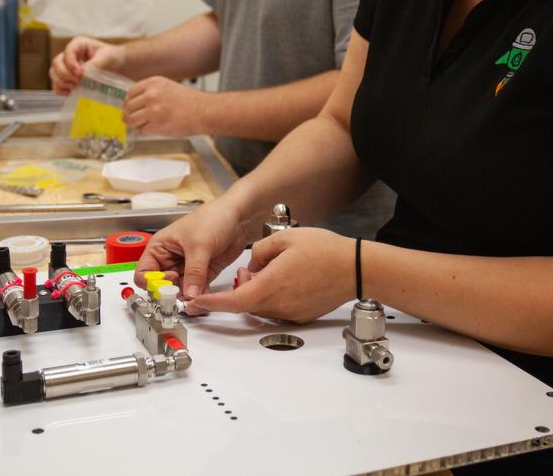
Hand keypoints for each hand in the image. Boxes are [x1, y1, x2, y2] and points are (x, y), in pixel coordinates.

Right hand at [49, 37, 126, 94]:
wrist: (119, 66)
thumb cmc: (114, 57)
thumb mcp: (107, 58)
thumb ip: (95, 64)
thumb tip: (82, 74)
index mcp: (78, 44)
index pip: (67, 52)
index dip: (71, 64)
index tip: (79, 74)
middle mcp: (70, 54)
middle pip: (56, 63)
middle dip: (65, 75)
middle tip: (77, 82)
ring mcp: (67, 66)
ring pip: (54, 73)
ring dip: (61, 82)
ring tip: (73, 88)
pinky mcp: (68, 78)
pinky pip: (56, 83)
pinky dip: (59, 89)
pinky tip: (69, 93)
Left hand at [124, 76, 205, 136]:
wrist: (204, 111)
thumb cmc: (191, 101)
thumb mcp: (169, 87)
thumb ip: (152, 92)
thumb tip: (135, 102)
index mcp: (154, 83)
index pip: (131, 92)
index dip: (129, 102)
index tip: (129, 107)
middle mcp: (151, 94)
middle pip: (128, 107)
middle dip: (129, 115)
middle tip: (132, 120)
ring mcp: (153, 110)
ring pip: (131, 120)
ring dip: (135, 124)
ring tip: (142, 125)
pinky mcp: (156, 125)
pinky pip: (141, 130)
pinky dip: (145, 132)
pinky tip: (154, 129)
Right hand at [134, 199, 249, 300]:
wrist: (238, 217)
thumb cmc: (213, 218)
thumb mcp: (200, 244)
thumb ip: (194, 271)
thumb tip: (189, 294)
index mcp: (160, 247)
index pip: (144, 273)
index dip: (153, 283)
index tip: (168, 285)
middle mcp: (170, 259)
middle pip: (162, 286)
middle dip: (171, 295)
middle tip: (183, 298)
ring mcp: (186, 268)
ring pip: (180, 291)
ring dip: (187, 298)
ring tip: (195, 301)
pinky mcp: (202, 274)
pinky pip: (196, 291)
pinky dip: (200, 297)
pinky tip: (205, 298)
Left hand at [187, 228, 355, 322]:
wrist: (355, 268)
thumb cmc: (325, 252)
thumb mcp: (284, 238)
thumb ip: (259, 251)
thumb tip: (252, 264)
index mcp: (271, 285)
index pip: (233, 301)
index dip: (212, 303)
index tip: (197, 302)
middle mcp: (279, 304)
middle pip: (245, 304)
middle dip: (237, 291)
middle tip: (245, 271)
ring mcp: (291, 312)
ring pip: (260, 308)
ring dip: (254, 294)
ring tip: (267, 271)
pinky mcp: (301, 315)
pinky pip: (276, 310)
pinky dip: (270, 298)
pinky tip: (283, 280)